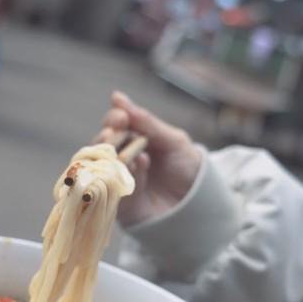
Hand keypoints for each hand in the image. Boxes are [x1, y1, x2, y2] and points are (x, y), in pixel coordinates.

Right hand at [96, 91, 201, 226]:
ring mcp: (118, 179)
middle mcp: (122, 157)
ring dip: (110, 153)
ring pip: (102, 163)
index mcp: (135, 139)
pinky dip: (120, 173)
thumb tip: (116, 97)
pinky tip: (135, 166)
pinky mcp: (117, 201)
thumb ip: (146, 122)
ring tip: (121, 148)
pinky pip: (110, 185)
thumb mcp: (173, 141)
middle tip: (115, 130)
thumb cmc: (188, 169)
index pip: (115, 124)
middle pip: (103, 142)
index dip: (115, 118)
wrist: (200, 205)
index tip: (122, 116)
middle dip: (109, 134)